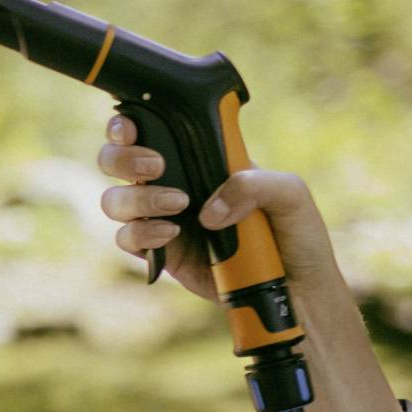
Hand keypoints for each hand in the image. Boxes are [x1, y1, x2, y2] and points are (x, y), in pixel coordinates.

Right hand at [97, 113, 342, 308]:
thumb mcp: (291, 194)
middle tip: (156, 166)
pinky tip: (172, 234)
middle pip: (116, 160)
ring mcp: (162, 218)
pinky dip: (142, 234)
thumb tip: (208, 209)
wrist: (296, 288)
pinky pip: (127, 239)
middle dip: (122, 157)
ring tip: (178, 205)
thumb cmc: (296, 233)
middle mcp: (174, 183)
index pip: (154, 129)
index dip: (130, 123)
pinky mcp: (161, 253)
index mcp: (200, 157)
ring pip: (115, 200)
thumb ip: (254, 184)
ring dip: (137, 198)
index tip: (134, 127)